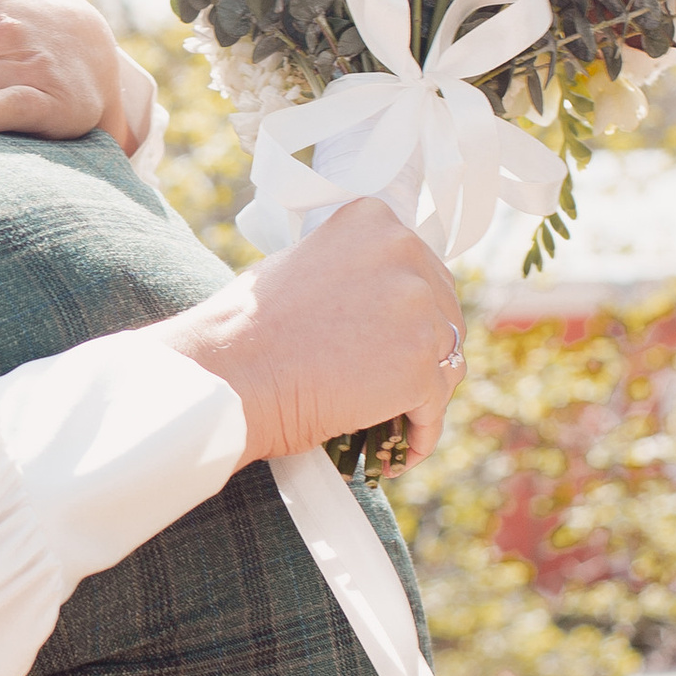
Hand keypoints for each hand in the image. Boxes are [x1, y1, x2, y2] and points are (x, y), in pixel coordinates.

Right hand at [156, 201, 466, 471]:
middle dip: (424, 351)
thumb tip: (379, 301)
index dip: (410, 312)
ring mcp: (417, 310)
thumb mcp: (301, 264)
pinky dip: (419, 435)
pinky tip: (398, 454)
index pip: (421, 270)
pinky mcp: (420, 368)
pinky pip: (434, 410)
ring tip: (396, 422)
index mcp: (374, 220)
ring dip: (425, 394)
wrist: (229, 373)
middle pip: (444, 312)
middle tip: (395, 386)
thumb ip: (352, 272)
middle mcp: (404, 253)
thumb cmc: (247, 328)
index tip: (392, 341)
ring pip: (447, 362)